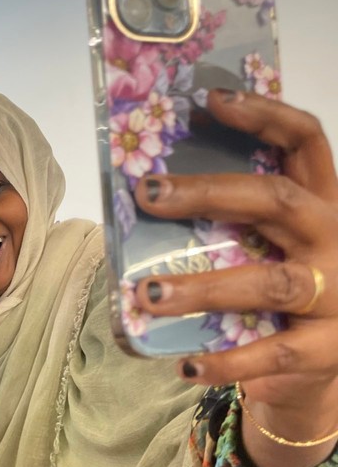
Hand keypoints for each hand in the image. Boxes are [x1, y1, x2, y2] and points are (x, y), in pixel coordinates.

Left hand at [132, 89, 337, 466]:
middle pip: (277, 201)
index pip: (305, 142)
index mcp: (319, 204)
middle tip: (148, 194)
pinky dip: (226, 362)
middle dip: (209, 194)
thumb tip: (147, 196)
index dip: (265, 115)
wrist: (320, 366)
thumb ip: (230, 222)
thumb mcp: (269, 246)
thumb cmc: (279, 294)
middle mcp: (333, 240)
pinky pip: (271, 353)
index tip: (212, 100)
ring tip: (147, 295)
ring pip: (269, 283)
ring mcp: (336, 295)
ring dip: (203, 288)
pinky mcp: (325, 349)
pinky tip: (185, 365)